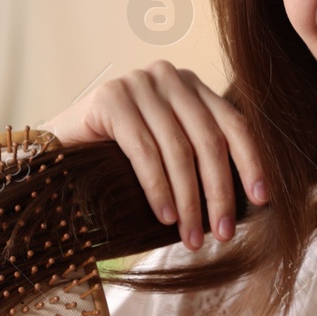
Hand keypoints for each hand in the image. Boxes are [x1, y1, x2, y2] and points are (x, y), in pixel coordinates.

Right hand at [42, 61, 269, 250]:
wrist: (53, 155)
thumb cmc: (118, 164)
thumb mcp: (170, 158)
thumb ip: (202, 163)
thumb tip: (251, 201)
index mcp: (192, 88)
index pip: (234, 124)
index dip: (252, 163)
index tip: (263, 201)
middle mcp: (169, 77)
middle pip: (210, 139)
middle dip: (219, 192)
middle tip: (223, 234)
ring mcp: (138, 83)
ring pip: (179, 149)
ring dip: (189, 201)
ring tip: (191, 238)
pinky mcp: (110, 97)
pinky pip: (144, 150)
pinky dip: (158, 188)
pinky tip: (166, 216)